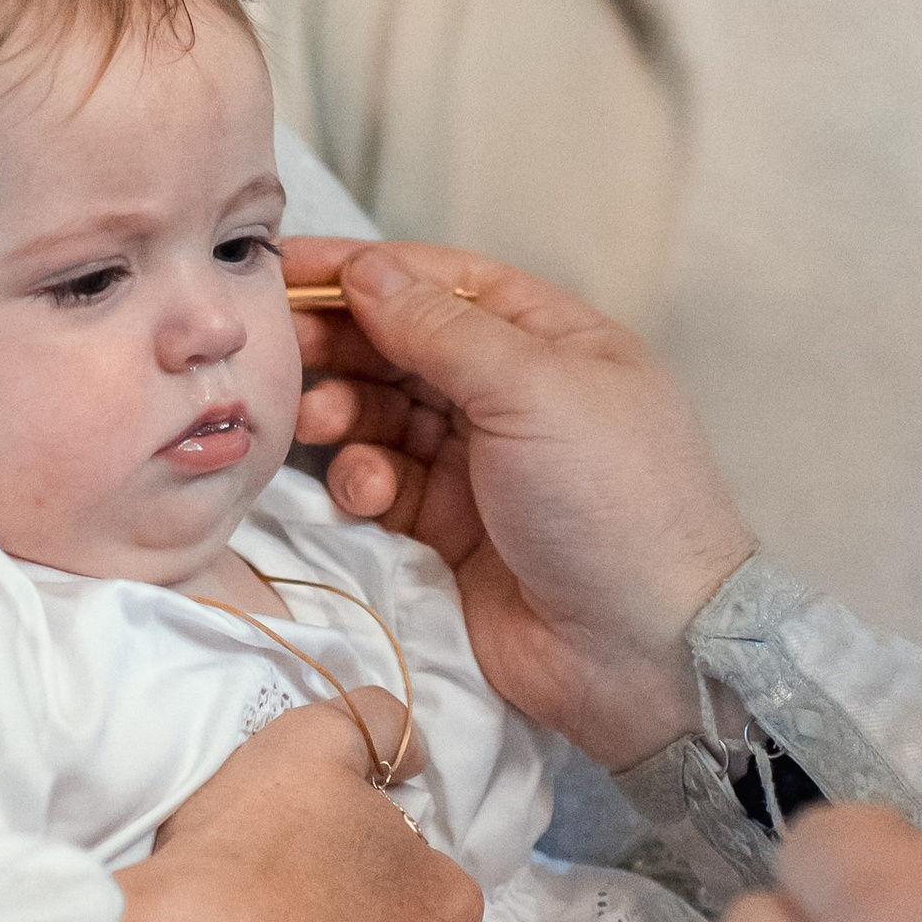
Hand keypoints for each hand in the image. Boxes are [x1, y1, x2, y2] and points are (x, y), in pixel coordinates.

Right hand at [282, 237, 753, 766]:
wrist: (642, 652)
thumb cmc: (610, 499)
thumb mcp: (533, 390)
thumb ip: (442, 329)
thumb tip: (368, 268)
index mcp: (551, 342)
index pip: (443, 284)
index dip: (365, 271)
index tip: (281, 269)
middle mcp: (514, 395)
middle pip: (404, 346)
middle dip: (341, 343)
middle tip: (279, 351)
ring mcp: (481, 466)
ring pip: (384, 415)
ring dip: (344, 411)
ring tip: (319, 422)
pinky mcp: (450, 531)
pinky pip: (385, 485)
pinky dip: (364, 480)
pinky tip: (366, 492)